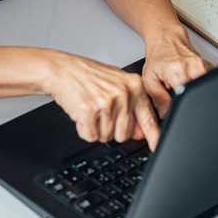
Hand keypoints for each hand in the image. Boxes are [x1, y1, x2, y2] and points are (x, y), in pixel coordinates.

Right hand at [42, 51, 160, 150]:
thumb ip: (131, 108)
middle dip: (110, 129)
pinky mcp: (89, 111)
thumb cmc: (86, 76)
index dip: (153, 137)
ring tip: (90, 109)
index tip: (157, 148)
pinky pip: (91, 136)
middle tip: (100, 112)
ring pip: (107, 137)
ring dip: (96, 129)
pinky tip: (81, 113)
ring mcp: (107, 102)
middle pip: (125, 134)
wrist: (60, 69)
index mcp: (134, 85)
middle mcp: (123, 93)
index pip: (148, 117)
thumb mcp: (115, 85)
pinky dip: (84, 130)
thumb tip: (142, 133)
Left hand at [141, 27, 209, 118]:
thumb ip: (158, 100)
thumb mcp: (150, 79)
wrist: (166, 38)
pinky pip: (207, 83)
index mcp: (178, 71)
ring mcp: (204, 66)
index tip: (175, 110)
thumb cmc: (157, 56)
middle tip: (176, 92)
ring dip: (193, 93)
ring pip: (202, 91)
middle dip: (187, 101)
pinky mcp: (210, 66)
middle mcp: (194, 67)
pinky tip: (189, 81)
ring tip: (182, 84)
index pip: (184, 99)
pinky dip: (199, 86)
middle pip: (196, 96)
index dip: (179, 108)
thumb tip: (166, 116)